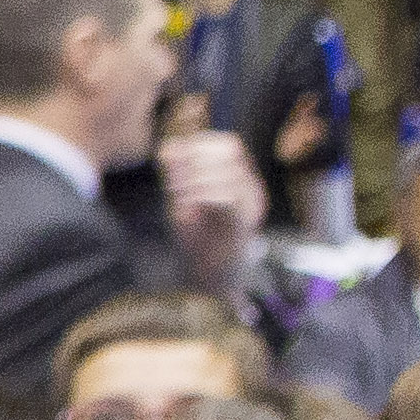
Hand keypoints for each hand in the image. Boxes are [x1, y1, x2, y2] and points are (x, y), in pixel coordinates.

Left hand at [161, 123, 267, 270]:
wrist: (212, 276)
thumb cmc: (198, 236)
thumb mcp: (182, 198)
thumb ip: (176, 172)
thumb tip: (168, 146)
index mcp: (240, 178)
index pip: (228, 143)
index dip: (199, 146)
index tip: (176, 164)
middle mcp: (251, 187)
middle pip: (229, 151)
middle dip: (194, 162)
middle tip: (176, 184)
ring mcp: (252, 205)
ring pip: (227, 171)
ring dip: (193, 180)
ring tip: (180, 197)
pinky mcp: (243, 223)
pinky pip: (227, 197)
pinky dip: (201, 196)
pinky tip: (189, 207)